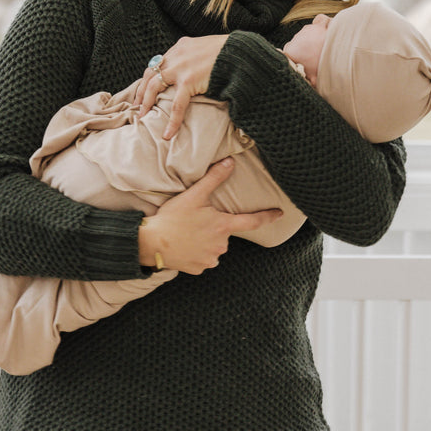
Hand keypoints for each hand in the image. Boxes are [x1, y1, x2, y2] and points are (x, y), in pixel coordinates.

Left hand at [134, 35, 228, 138]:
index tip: (144, 90)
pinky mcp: (189, 80)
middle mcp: (177, 55)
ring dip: (146, 102)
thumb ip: (198, 58)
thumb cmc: (232, 53)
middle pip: (150, 73)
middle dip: (141, 91)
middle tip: (136, 106)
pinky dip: (172, 120)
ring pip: (155, 86)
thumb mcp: (209, 49)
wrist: (242, 53)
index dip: (149, 78)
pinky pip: (177, 104)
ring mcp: (181, 67)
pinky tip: (168, 133)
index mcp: (181, 47)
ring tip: (142, 117)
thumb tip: (198, 71)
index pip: (158, 62)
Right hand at [138, 158, 283, 274]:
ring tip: (187, 233)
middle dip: (215, 227)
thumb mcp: (193, 195)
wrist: (151, 243)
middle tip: (194, 221)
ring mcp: (211, 259)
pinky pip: (203, 259)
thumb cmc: (172, 218)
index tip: (280, 214)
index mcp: (223, 226)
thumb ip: (214, 178)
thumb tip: (231, 162)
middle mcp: (221, 245)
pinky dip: (197, 252)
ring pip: (214, 247)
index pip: (253, 221)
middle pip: (225, 233)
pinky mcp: (199, 269)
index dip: (268, 217)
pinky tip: (184, 245)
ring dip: (205, 240)